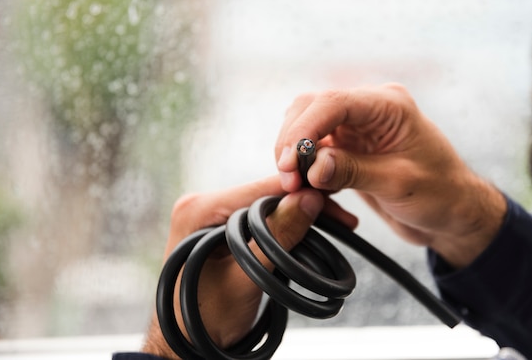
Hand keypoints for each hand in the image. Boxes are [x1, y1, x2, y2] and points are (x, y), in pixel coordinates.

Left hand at [142, 176, 325, 357]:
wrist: (189, 347)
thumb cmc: (204, 319)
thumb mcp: (246, 277)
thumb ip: (276, 237)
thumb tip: (308, 200)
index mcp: (198, 209)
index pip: (259, 189)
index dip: (299, 191)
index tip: (332, 199)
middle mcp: (203, 206)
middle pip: (265, 196)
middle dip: (304, 206)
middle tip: (342, 217)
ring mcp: (212, 219)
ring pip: (267, 209)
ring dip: (299, 217)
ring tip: (336, 224)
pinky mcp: (223, 232)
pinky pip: (261, 222)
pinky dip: (286, 228)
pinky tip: (312, 232)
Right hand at [275, 83, 506, 267]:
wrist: (454, 213)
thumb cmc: (441, 193)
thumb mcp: (398, 183)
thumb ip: (353, 171)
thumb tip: (312, 167)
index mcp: (388, 105)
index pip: (333, 102)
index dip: (304, 129)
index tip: (288, 161)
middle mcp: (368, 111)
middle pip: (311, 109)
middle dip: (292, 142)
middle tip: (288, 179)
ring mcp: (356, 129)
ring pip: (307, 130)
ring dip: (294, 157)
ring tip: (295, 188)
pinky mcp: (349, 150)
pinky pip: (314, 153)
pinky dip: (306, 172)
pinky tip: (309, 193)